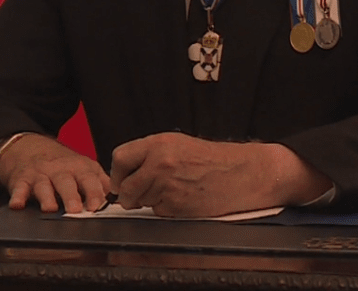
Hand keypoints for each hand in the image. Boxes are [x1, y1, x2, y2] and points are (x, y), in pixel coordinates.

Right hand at [0, 134, 110, 213]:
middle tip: (76, 210)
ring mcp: (41, 174)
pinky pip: (19, 188)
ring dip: (47, 197)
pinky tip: (17, 205)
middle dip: (72, 196)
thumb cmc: (61, 164)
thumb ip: (101, 183)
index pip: (90, 180)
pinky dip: (17, 196)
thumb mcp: (85, 168)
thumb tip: (122, 200)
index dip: (94, 193)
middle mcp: (60, 170)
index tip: (97, 206)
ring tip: (50, 208)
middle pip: (67, 182)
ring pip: (44, 186)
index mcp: (80, 168)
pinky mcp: (22, 180)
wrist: (29, 146)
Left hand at [109, 132, 331, 217]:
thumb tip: (123, 172)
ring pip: (140, 202)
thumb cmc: (211, 159)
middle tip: (141, 193)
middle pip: (125, 187)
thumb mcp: (177, 144)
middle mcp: (159, 163)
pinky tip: (182, 199)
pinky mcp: (176, 205)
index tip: (121, 180)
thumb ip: (148, 154)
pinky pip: (157, 212)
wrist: (240, 173)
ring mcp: (167, 185)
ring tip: (172, 190)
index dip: (117, 173)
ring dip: (150, 201)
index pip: (119, 158)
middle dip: (130, 194)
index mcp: (158, 144)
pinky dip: (165, 210)